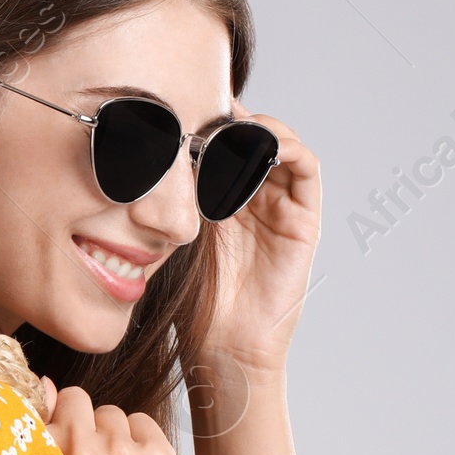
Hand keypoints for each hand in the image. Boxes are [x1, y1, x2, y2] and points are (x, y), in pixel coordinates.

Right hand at [39, 379, 202, 454]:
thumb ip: (45, 446)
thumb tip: (46, 383)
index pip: (40, 405)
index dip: (53, 424)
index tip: (60, 446)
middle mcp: (78, 450)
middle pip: (77, 401)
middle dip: (84, 426)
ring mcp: (121, 450)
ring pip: (112, 414)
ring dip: (114, 437)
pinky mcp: (158, 454)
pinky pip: (143, 424)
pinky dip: (142, 444)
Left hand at [190, 109, 321, 375]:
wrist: (224, 348)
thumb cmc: (194, 304)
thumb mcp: (175, 238)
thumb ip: (173, 199)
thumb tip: (147, 154)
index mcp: (221, 200)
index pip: (221, 144)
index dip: (207, 121)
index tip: (182, 105)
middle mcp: (254, 198)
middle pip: (252, 138)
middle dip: (232, 118)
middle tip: (208, 107)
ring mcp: (281, 207)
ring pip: (281, 145)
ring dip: (261, 127)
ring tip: (235, 125)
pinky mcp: (304, 220)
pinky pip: (307, 169)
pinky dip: (289, 147)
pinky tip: (262, 144)